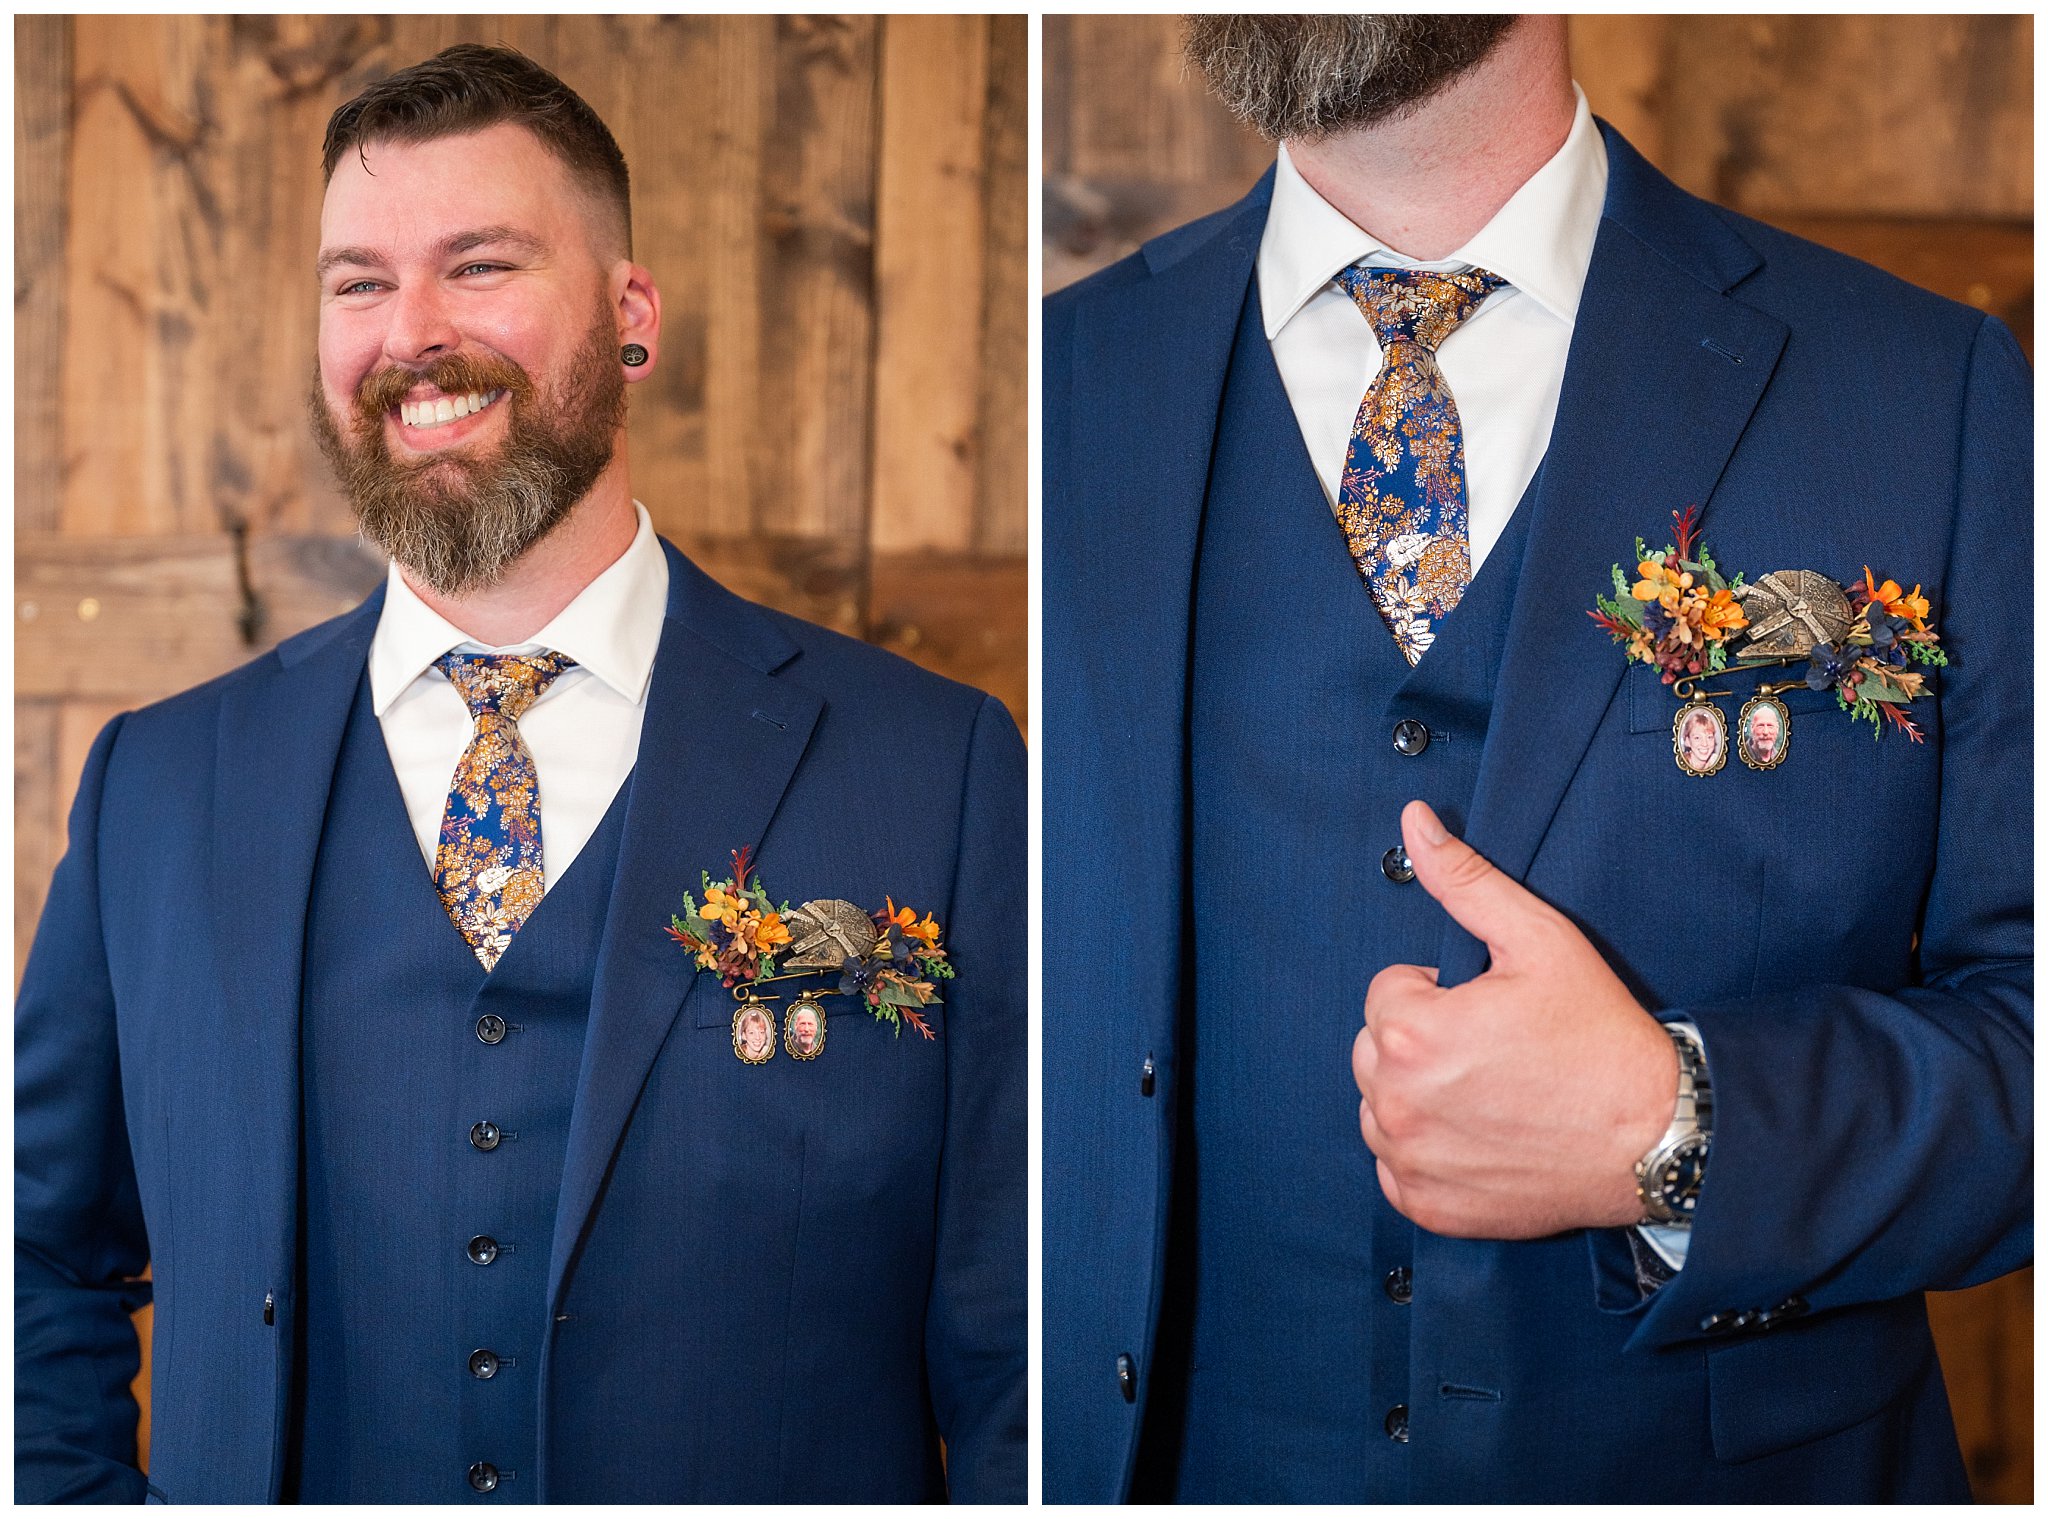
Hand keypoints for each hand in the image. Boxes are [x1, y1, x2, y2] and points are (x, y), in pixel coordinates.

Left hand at [1351, 800, 1677, 1238]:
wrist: (1656, 1137)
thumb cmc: (1599, 1035)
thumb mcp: (1538, 939)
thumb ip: (1464, 880)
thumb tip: (1413, 821)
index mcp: (1409, 1030)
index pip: (1388, 991)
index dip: (1442, 994)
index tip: (1493, 1011)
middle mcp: (1395, 1100)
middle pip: (1376, 1049)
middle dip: (1423, 1043)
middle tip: (1497, 1052)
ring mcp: (1409, 1159)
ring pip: (1382, 1107)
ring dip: (1420, 1097)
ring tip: (1493, 1094)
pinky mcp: (1428, 1206)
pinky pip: (1398, 1168)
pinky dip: (1428, 1155)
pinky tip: (1484, 1139)